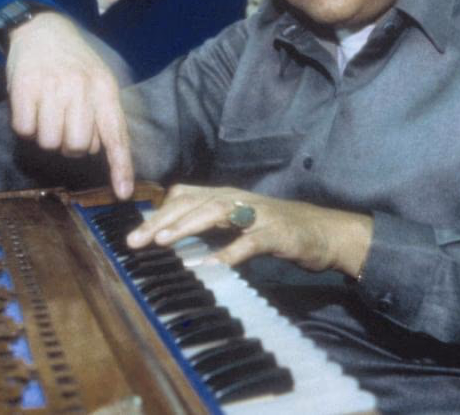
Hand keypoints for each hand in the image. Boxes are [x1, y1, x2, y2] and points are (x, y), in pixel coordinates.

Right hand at [5, 11, 132, 198]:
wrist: (42, 29)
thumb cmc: (74, 64)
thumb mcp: (99, 81)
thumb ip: (105, 114)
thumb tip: (108, 154)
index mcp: (105, 88)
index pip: (116, 134)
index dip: (120, 167)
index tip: (123, 193)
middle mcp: (81, 87)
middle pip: (78, 146)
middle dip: (71, 145)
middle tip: (66, 125)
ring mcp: (52, 86)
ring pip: (50, 142)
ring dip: (47, 136)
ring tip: (48, 113)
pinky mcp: (24, 87)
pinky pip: (24, 130)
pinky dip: (25, 126)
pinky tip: (31, 107)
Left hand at [125, 184, 372, 274]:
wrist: (325, 232)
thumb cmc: (277, 229)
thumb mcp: (239, 222)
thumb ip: (209, 225)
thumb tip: (170, 233)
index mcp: (227, 196)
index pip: (184, 197)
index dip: (158, 212)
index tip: (134, 234)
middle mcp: (239, 199)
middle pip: (194, 202)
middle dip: (162, 220)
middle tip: (136, 241)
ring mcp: (259, 214)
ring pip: (217, 212)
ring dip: (188, 225)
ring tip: (165, 241)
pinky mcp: (277, 233)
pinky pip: (250, 242)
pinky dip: (228, 253)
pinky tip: (209, 265)